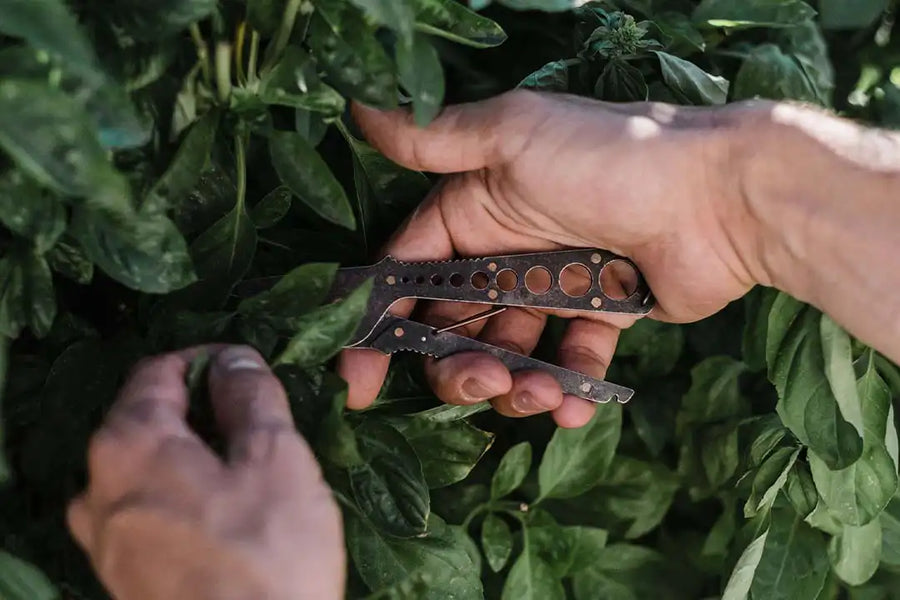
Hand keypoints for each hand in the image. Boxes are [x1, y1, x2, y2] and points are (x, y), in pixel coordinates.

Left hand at [67, 345, 343, 599]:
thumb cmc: (267, 551)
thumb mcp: (275, 456)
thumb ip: (250, 395)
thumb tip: (232, 358)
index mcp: (129, 444)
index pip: (159, 371)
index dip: (208, 360)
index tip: (249, 368)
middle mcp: (98, 485)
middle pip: (147, 419)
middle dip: (200, 409)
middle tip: (257, 420)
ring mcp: (103, 536)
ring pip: (146, 467)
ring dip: (191, 454)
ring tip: (244, 466)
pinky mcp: (119, 574)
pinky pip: (146, 509)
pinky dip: (180, 493)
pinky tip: (222, 512)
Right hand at [339, 90, 766, 427]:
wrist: (722, 194)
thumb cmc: (611, 158)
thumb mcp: (514, 135)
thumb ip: (437, 140)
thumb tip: (362, 107)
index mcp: (473, 211)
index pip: (406, 279)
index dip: (377, 330)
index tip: (357, 383)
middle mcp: (504, 252)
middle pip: (451, 331)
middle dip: (453, 367)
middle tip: (481, 381)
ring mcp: (552, 288)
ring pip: (506, 355)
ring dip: (510, 386)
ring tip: (536, 392)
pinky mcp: (600, 317)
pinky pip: (570, 365)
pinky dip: (568, 392)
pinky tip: (573, 407)